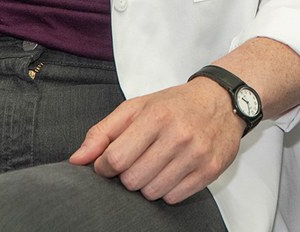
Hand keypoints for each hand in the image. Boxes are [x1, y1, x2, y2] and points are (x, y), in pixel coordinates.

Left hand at [69, 78, 242, 203]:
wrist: (222, 101)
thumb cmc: (174, 105)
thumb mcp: (136, 108)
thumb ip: (103, 132)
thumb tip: (77, 160)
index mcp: (155, 117)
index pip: (115, 159)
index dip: (105, 166)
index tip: (110, 162)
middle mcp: (178, 136)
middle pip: (132, 180)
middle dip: (127, 175)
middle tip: (137, 161)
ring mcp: (196, 155)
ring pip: (152, 193)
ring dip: (146, 184)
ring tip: (155, 166)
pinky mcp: (209, 170)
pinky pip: (173, 198)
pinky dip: (167, 190)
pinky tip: (171, 171)